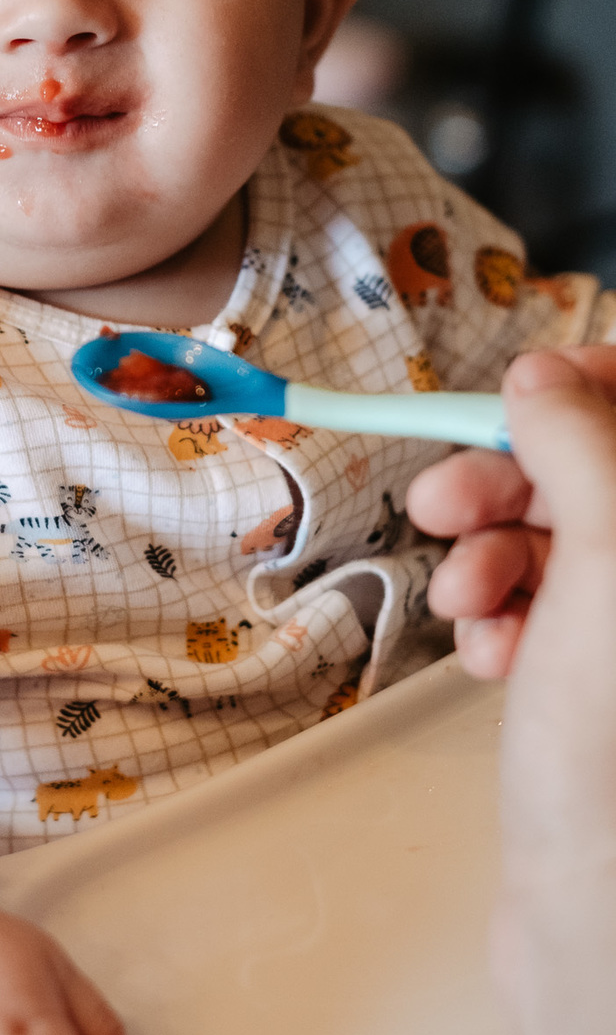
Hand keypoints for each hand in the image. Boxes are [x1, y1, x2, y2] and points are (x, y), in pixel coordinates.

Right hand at [406, 346, 615, 677]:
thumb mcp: (606, 560)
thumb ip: (577, 447)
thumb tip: (538, 373)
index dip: (582, 383)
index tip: (515, 394)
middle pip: (579, 472)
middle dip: (498, 490)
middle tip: (436, 506)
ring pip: (544, 539)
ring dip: (483, 563)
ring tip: (462, 602)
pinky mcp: (590, 662)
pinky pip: (533, 603)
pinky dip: (496, 619)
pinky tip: (493, 653)